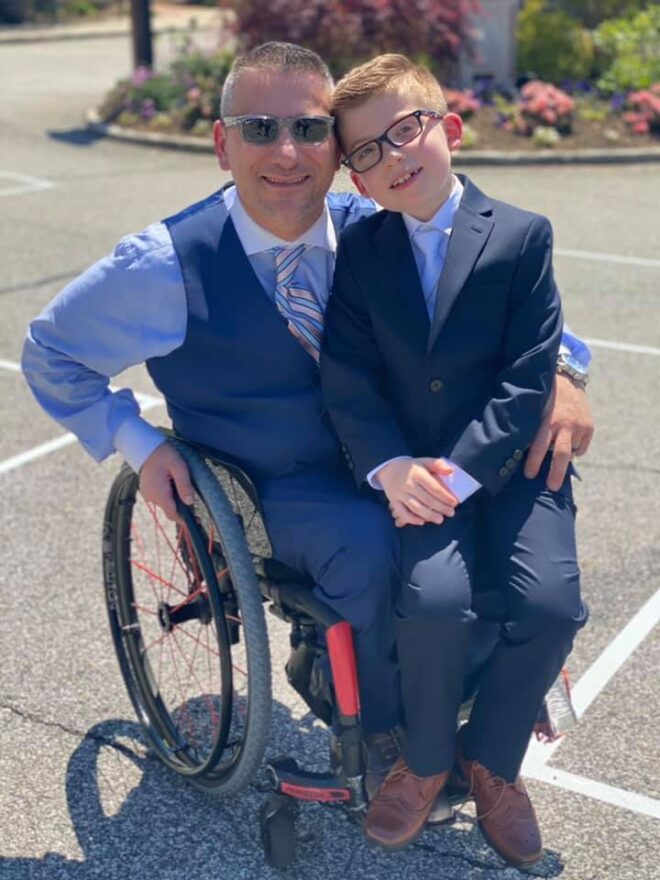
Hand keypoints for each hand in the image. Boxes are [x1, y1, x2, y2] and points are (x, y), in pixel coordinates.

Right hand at [139, 441, 194, 521]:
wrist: (146, 448)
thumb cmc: (163, 455)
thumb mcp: (179, 467)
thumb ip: (184, 485)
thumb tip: (190, 502)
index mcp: (159, 493)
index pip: (172, 514)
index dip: (184, 519)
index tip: (195, 519)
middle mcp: (151, 497)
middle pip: (170, 509)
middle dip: (181, 504)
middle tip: (190, 493)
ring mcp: (148, 494)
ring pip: (166, 503)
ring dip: (174, 498)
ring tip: (177, 482)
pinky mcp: (147, 491)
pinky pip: (160, 497)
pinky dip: (167, 494)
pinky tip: (170, 482)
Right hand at [378, 458, 458, 527]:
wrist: (389, 469)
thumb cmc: (412, 468)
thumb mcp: (424, 461)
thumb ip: (438, 464)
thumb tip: (451, 471)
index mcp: (418, 473)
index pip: (434, 487)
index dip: (445, 496)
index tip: (454, 503)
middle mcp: (408, 484)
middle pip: (427, 499)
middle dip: (440, 508)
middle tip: (451, 513)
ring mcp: (400, 493)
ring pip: (416, 507)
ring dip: (429, 515)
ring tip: (440, 520)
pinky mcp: (394, 501)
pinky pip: (402, 512)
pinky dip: (411, 519)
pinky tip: (422, 522)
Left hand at [524, 374, 593, 490]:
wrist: (567, 377)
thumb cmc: (543, 396)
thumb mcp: (534, 409)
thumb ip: (531, 428)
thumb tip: (519, 451)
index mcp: (547, 421)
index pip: (539, 446)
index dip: (534, 463)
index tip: (530, 475)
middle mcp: (565, 424)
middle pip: (560, 455)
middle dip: (556, 474)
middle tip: (552, 487)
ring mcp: (579, 426)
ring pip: (571, 452)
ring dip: (563, 456)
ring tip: (557, 455)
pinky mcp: (589, 426)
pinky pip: (581, 447)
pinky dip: (575, 449)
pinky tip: (568, 442)